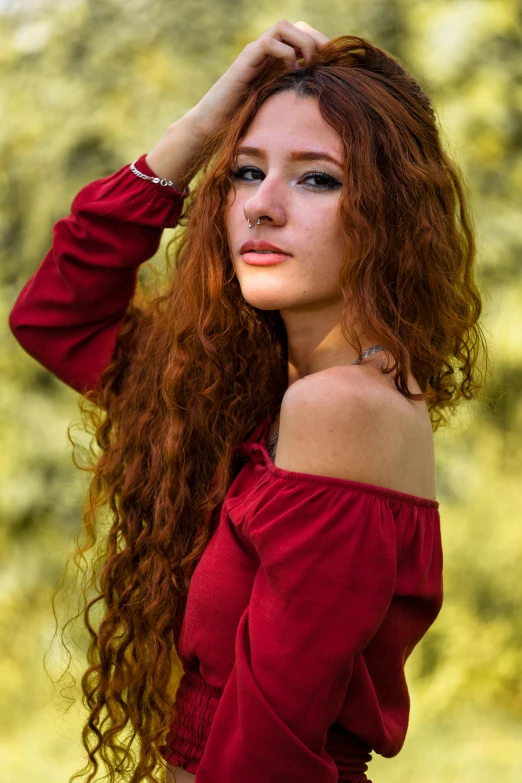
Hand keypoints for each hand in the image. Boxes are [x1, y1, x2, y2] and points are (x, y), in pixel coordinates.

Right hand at [191, 20, 329, 138]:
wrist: (213, 125)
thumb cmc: (245, 121)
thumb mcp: (279, 107)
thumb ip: (295, 97)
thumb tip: (325, 101)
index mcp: (275, 60)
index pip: (302, 35)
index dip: (322, 42)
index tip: (336, 61)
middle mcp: (265, 52)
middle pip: (295, 26)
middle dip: (315, 38)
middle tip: (327, 61)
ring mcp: (253, 54)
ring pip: (282, 26)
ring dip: (302, 42)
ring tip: (309, 64)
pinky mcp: (244, 63)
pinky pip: (267, 44)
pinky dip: (284, 53)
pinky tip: (290, 72)